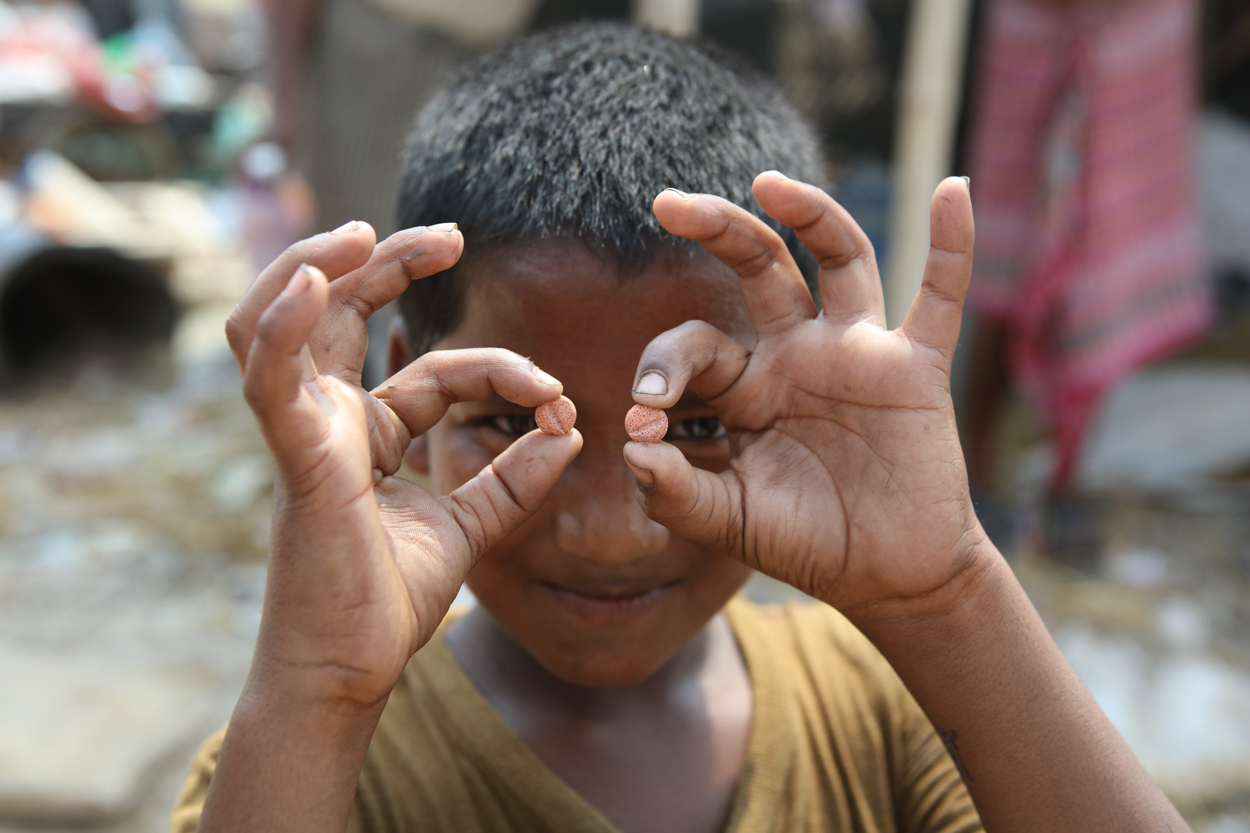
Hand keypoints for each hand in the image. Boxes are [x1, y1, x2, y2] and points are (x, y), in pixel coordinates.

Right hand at [225, 222, 581, 706]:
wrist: (351, 670)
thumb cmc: (390, 601)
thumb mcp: (470, 527)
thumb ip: (514, 480)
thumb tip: (569, 434)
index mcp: (369, 433)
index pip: (439, 373)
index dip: (504, 373)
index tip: (559, 398)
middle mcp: (329, 420)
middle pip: (343, 314)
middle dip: (388, 262)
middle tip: (450, 236)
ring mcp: (303, 433)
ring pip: (281, 322)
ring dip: (314, 268)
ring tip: (364, 233)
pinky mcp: (293, 457)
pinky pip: (269, 375)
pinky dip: (283, 323)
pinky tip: (316, 280)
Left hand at [623, 174, 985, 620]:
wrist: (885, 576)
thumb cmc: (803, 543)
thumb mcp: (726, 523)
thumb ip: (675, 493)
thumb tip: (630, 449)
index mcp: (744, 387)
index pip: (693, 346)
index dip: (661, 368)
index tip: (645, 412)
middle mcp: (796, 354)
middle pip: (758, 267)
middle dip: (716, 230)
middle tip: (666, 203)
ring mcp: (856, 354)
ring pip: (838, 260)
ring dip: (810, 214)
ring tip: (768, 183)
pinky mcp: (914, 369)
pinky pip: (939, 299)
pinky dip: (952, 246)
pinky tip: (953, 187)